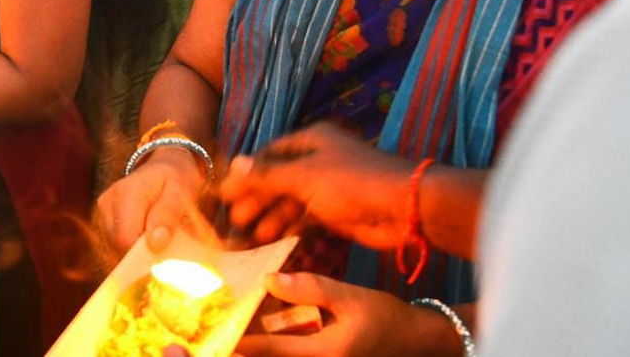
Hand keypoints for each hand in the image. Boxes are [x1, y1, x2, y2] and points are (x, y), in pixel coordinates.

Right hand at [96, 149, 212, 252]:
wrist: (166, 164)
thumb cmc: (176, 177)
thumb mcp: (182, 192)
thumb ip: (168, 216)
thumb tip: (155, 244)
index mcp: (128, 192)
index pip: (126, 237)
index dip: (142, 255)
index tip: (162, 259)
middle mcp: (109, 200)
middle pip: (118, 245)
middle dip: (141, 254)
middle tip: (164, 247)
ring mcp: (103, 209)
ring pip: (114, 246)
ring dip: (136, 250)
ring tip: (156, 237)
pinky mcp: (104, 218)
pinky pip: (114, 242)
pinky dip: (131, 246)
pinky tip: (146, 237)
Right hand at [219, 123, 415, 249]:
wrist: (404, 208)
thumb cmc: (351, 183)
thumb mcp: (303, 177)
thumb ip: (267, 175)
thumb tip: (233, 165)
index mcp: (311, 140)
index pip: (269, 154)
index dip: (247, 173)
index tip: (224, 194)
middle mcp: (318, 160)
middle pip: (278, 179)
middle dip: (256, 200)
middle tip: (234, 221)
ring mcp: (328, 187)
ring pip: (290, 201)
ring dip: (270, 217)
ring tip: (249, 238)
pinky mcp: (337, 212)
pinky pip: (305, 218)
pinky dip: (289, 228)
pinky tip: (272, 242)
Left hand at [237, 273, 461, 356]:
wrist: (415, 340)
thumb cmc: (384, 316)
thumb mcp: (350, 296)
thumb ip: (310, 288)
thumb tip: (269, 280)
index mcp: (324, 354)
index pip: (271, 350)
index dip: (240, 342)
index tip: (214, 333)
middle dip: (248, 348)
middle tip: (216, 332)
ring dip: (263, 347)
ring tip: (235, 331)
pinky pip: (295, 355)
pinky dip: (279, 346)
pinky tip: (268, 331)